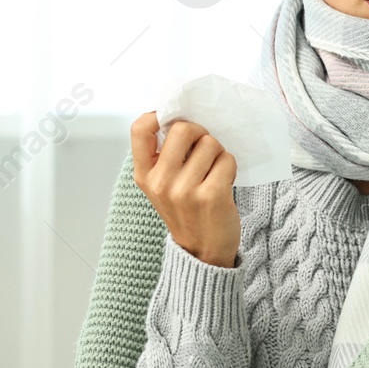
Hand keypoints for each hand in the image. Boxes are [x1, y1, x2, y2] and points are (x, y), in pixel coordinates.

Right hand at [129, 111, 240, 267]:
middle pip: (183, 129)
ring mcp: (185, 190)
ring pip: (210, 143)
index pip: (140, 129)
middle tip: (203, 149)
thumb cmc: (186, 211)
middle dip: (200, 133)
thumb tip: (181, 116)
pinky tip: (223, 182)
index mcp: (144, 175)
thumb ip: (164, 156)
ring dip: (217, 153)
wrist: (202, 252)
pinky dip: (229, 166)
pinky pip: (226, 159)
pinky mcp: (211, 196)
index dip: (158, 115)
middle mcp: (160, 182)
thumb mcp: (162, 186)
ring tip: (213, 173)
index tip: (173, 120)